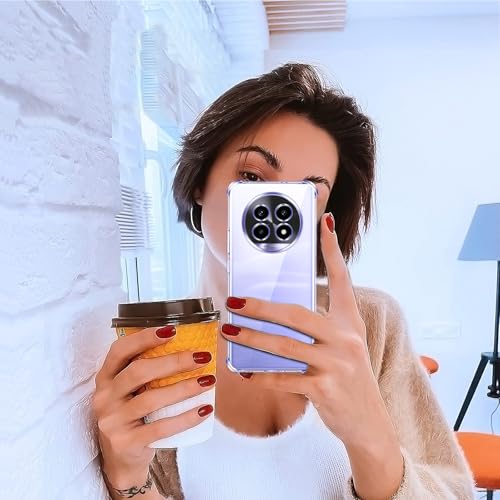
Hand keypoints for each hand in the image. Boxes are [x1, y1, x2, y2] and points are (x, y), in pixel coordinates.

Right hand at [92, 326, 215, 484]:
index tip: (173, 330)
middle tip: (202, 357)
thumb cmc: (133, 415)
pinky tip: (204, 409)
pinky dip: (185, 418)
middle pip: (139, 372)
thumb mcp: (130, 391)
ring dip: (184, 388)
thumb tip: (189, 347)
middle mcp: (105, 397)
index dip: (144, 337)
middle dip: (174, 362)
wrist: (121, 460)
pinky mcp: (126, 443)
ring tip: (208, 381)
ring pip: (151, 399)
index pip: (120, 350)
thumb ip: (147, 371)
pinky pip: (160, 428)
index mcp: (106, 377)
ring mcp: (112, 421)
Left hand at [221, 212, 389, 447]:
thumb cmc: (349, 379)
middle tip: (233, 302)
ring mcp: (337, 363)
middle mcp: (346, 338)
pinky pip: (285, 378)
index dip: (332, 250)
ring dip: (252, 338)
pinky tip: (244, 371)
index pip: (343, 279)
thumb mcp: (344, 347)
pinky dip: (261, 375)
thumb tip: (277, 315)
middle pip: (296, 314)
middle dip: (260, 308)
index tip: (323, 223)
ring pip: (285, 345)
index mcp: (350, 322)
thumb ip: (319, 329)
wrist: (369, 423)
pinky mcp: (326, 389)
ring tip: (230, 331)